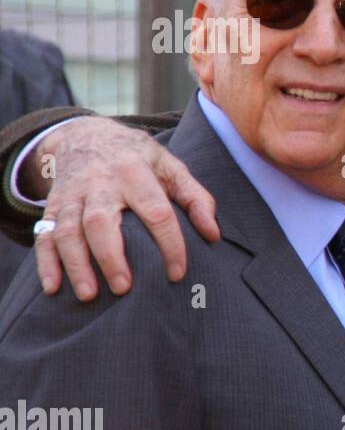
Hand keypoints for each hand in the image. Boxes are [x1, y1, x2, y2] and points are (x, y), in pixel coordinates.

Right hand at [32, 118, 219, 299]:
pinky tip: (52, 288)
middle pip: (100, 222)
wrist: (86, 134)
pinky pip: (44, 234)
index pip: (156, 212)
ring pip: (68, 231)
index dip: (169, 243)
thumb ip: (195, 198)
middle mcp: (100, 184)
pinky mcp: (53, 206)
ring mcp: (72, 195)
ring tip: (89, 295)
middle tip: (124, 288)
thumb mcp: (170, 166)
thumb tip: (213, 235)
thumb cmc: (138, 158)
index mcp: (136, 173)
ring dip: (76, 265)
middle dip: (110, 256)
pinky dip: (45, 262)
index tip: (177, 273)